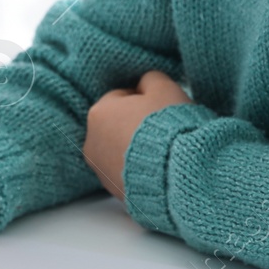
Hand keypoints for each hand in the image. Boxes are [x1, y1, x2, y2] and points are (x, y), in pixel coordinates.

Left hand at [83, 70, 192, 202]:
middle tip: (164, 128)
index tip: (162, 107)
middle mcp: (91, 143)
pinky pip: (126, 170)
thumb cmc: (169, 127)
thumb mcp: (164, 88)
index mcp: (98, 113)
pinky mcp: (114, 190)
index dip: (145, 99)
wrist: (177, 173)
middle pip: (118, 123)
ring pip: (121, 148)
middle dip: (137, 123)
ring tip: (163, 148)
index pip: (122, 96)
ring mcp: (101, 170)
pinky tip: (160, 166)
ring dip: (137, 146)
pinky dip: (139, 167)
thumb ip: (150, 78)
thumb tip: (144, 84)